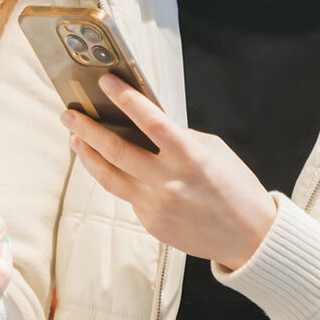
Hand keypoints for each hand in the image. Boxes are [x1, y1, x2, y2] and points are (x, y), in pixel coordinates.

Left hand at [60, 74, 276, 270]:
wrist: (250, 237)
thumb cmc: (235, 187)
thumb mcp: (213, 150)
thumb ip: (178, 137)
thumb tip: (141, 123)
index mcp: (190, 157)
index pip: (150, 121)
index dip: (125, 98)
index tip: (105, 82)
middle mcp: (169, 181)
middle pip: (116, 150)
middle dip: (87, 128)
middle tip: (69, 113)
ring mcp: (156, 205)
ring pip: (108, 176)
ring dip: (86, 154)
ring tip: (74, 137)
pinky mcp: (150, 223)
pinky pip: (127, 195)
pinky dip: (117, 177)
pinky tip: (108, 165)